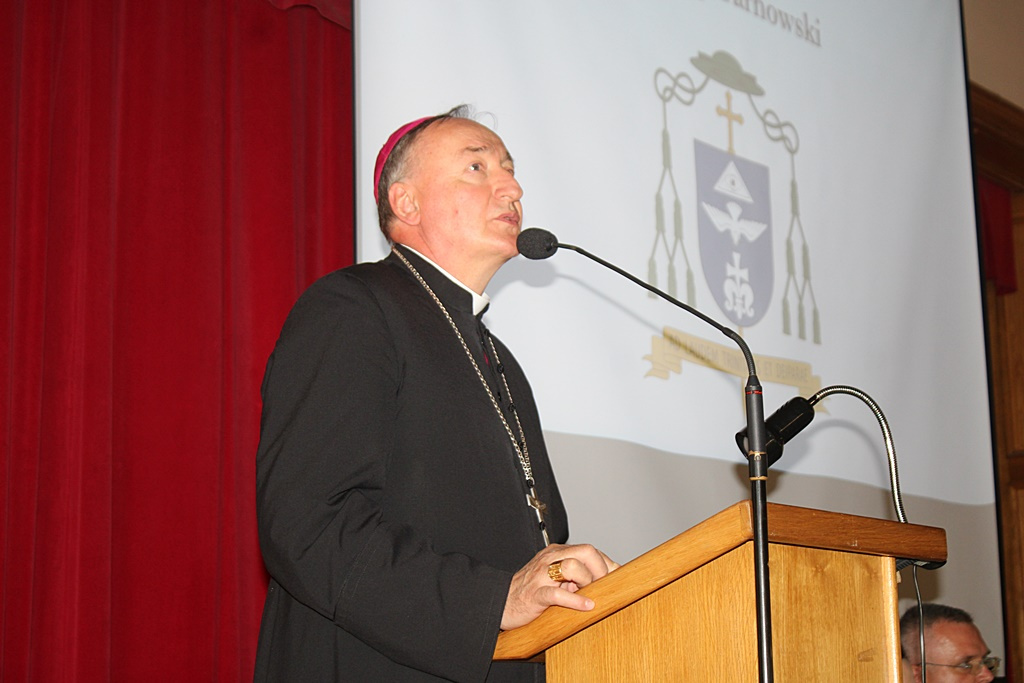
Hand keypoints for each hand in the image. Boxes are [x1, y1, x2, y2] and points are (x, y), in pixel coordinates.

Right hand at [500, 543, 617, 629]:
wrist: (501, 602)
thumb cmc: (531, 592)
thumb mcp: (557, 578)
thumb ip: (578, 575)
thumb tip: (607, 578)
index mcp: (557, 553)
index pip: (590, 550)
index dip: (607, 564)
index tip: (615, 578)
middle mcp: (550, 559)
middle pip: (585, 552)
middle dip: (601, 568)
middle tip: (604, 585)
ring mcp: (541, 575)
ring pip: (571, 567)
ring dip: (587, 581)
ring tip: (592, 594)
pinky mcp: (535, 594)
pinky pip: (556, 593)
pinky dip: (574, 600)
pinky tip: (587, 606)